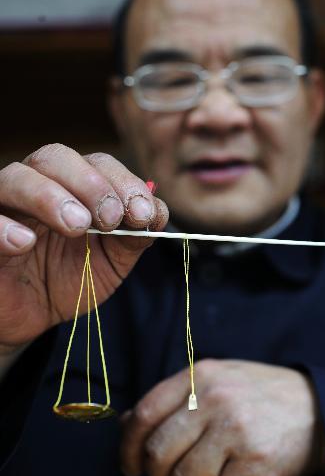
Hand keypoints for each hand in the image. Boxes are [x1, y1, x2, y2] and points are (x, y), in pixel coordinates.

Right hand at [0, 144, 167, 352]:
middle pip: (55, 157)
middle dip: (90, 184)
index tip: (144, 214)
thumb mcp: (111, 262)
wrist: (31, 317)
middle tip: (112, 217)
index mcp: (72, 187)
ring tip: (77, 225)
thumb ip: (134, 238)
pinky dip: (3, 227)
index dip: (123, 182)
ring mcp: (4, 207)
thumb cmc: (70, 280)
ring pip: (16, 177)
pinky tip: (26, 243)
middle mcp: (36, 186)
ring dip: (50, 196)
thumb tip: (158, 213)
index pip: (97, 164)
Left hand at [120, 359, 324, 475]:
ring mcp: (236, 430)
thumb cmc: (260, 397)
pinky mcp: (256, 461)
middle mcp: (215, 398)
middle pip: (158, 451)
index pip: (145, 413)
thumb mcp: (216, 382)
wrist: (319, 411)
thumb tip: (127, 425)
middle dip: (156, 475)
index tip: (130, 465)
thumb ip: (173, 400)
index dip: (128, 446)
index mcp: (201, 375)